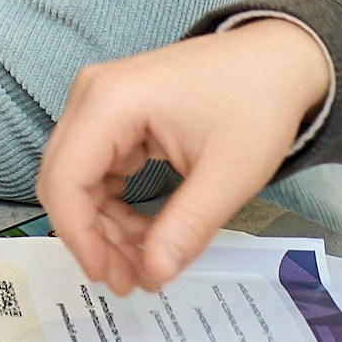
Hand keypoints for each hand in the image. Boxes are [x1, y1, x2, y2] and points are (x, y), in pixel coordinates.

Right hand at [34, 19, 333, 292]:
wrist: (277, 59)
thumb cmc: (257, 105)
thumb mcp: (230, 174)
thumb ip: (187, 226)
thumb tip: (153, 276)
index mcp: (111, 101)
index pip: (65, 179)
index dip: (79, 237)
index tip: (111, 279)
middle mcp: (90, 95)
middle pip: (63, 181)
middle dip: (92, 237)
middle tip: (131, 282)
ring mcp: (98, 102)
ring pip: (76, 180)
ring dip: (103, 227)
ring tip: (143, 265)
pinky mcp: (111, 113)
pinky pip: (94, 169)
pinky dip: (113, 207)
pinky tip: (144, 234)